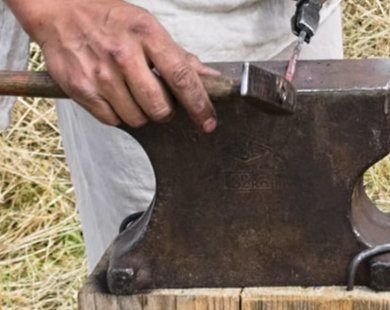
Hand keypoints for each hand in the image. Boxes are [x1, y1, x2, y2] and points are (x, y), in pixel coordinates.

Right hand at [5, 0, 218, 131]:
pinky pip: (113, 120)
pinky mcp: (81, 90)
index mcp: (147, 35)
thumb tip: (210, 77)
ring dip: (141, 113)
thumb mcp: (148, 27)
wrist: (60, 13)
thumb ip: (179, 56)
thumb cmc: (110, 20)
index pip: (182, 78)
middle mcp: (124, 55)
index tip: (208, 122)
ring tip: (132, 92)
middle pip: (160, 107)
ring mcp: (101, 74)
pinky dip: (118, 114)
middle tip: (160, 99)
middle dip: (166, 111)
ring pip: (137, 119)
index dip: (200, 105)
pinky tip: (114, 95)